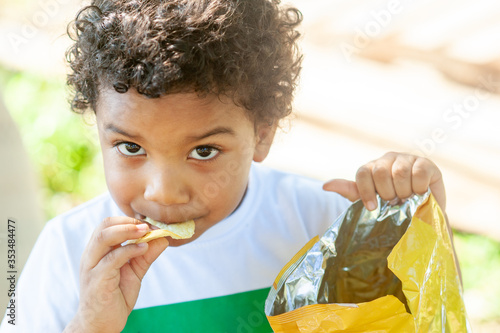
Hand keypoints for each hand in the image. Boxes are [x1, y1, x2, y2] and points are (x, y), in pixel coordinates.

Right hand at [64, 217, 168, 332]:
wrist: (102, 324)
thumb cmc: (115, 296)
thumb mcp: (135, 271)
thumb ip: (146, 255)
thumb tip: (163, 238)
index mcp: (98, 251)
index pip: (108, 224)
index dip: (128, 220)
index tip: (147, 223)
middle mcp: (92, 256)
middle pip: (104, 226)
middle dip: (127, 221)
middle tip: (147, 225)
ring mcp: (92, 267)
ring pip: (104, 237)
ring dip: (127, 231)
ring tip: (145, 231)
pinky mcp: (97, 280)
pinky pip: (112, 258)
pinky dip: (130, 250)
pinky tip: (143, 249)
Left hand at [323, 152, 445, 210]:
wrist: (423, 213)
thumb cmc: (393, 207)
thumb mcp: (369, 201)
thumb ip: (349, 192)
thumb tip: (325, 186)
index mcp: (373, 168)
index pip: (362, 172)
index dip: (366, 191)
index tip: (372, 207)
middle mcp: (388, 159)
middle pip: (379, 172)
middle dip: (386, 193)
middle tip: (394, 202)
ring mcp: (407, 159)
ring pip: (399, 172)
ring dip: (403, 192)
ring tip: (407, 199)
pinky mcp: (426, 164)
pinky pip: (418, 173)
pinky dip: (418, 188)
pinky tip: (420, 193)